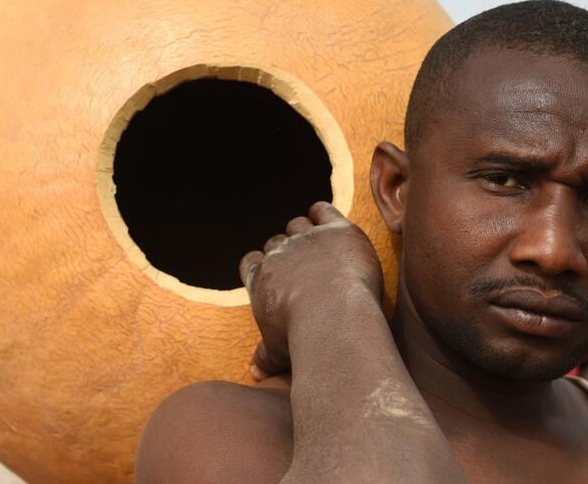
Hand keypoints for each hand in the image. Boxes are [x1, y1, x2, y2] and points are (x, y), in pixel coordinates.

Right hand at [239, 201, 383, 379]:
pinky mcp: (337, 231)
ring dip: (304, 231)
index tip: (271, 274)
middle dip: (285, 250)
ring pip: (298, 225)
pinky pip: (324, 211)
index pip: (251, 262)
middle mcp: (279, 253)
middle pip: (276, 242)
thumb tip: (254, 376)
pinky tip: (326, 219)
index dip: (260, 265)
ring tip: (316, 242)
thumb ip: (264, 357)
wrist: (333, 318)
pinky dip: (323, 212)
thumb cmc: (302, 340)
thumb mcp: (278, 352)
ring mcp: (307, 239)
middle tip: (301, 264)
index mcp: (260, 278)